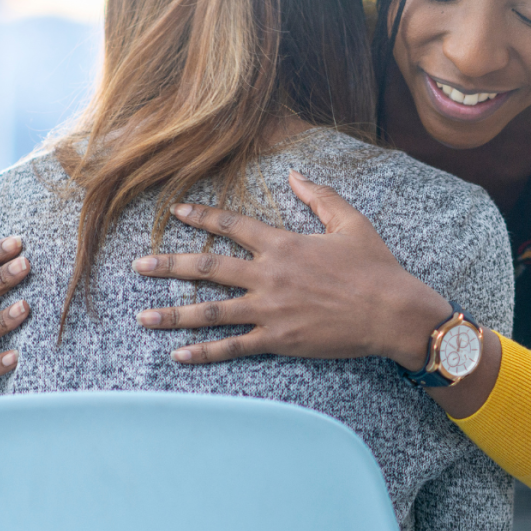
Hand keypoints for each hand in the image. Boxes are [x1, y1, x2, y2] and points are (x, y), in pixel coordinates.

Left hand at [132, 171, 453, 368]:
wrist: (392, 312)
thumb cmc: (376, 267)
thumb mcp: (351, 223)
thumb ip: (319, 197)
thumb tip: (294, 175)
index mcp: (283, 244)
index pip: (232, 226)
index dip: (202, 216)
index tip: (176, 212)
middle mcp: (269, 275)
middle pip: (207, 267)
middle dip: (168, 265)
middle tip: (138, 266)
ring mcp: (270, 310)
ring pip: (210, 311)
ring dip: (173, 315)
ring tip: (143, 318)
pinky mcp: (278, 339)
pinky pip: (233, 347)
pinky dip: (204, 352)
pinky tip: (179, 355)